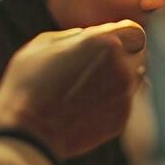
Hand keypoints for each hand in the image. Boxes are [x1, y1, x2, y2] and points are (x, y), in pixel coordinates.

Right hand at [0, 20, 147, 160]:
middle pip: (137, 55)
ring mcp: (125, 96)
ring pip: (133, 80)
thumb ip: (71, 36)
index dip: (120, 36)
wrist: (28, 134)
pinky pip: (123, 103)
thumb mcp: (41, 46)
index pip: (133, 30)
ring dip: (117, 79)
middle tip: (94, 67)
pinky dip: (110, 102)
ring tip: (87, 88)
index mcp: (105, 43)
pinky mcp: (121, 120)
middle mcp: (122, 68)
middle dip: (122, 57)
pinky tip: (85, 108)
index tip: (105, 43)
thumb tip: (86, 36)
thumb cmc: (27, 85)